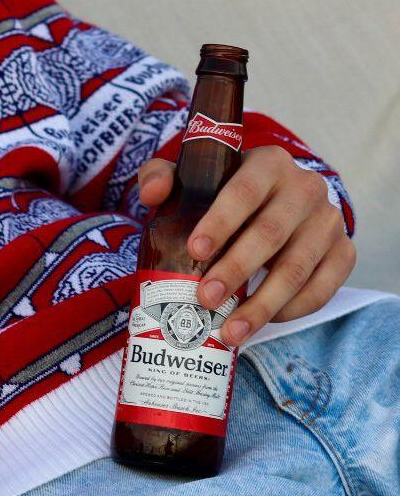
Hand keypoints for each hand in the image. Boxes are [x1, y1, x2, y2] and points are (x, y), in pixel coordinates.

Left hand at [138, 145, 355, 344]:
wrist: (273, 203)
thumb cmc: (222, 194)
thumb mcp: (191, 178)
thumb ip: (161, 176)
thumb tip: (152, 194)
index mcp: (268, 164)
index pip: (244, 192)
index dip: (220, 222)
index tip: (195, 250)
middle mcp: (305, 188)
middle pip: (270, 234)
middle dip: (235, 270)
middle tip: (205, 299)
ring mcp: (328, 221)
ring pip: (297, 268)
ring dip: (262, 304)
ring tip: (230, 331)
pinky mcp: (343, 251)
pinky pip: (323, 287)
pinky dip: (293, 310)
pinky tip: (261, 322)